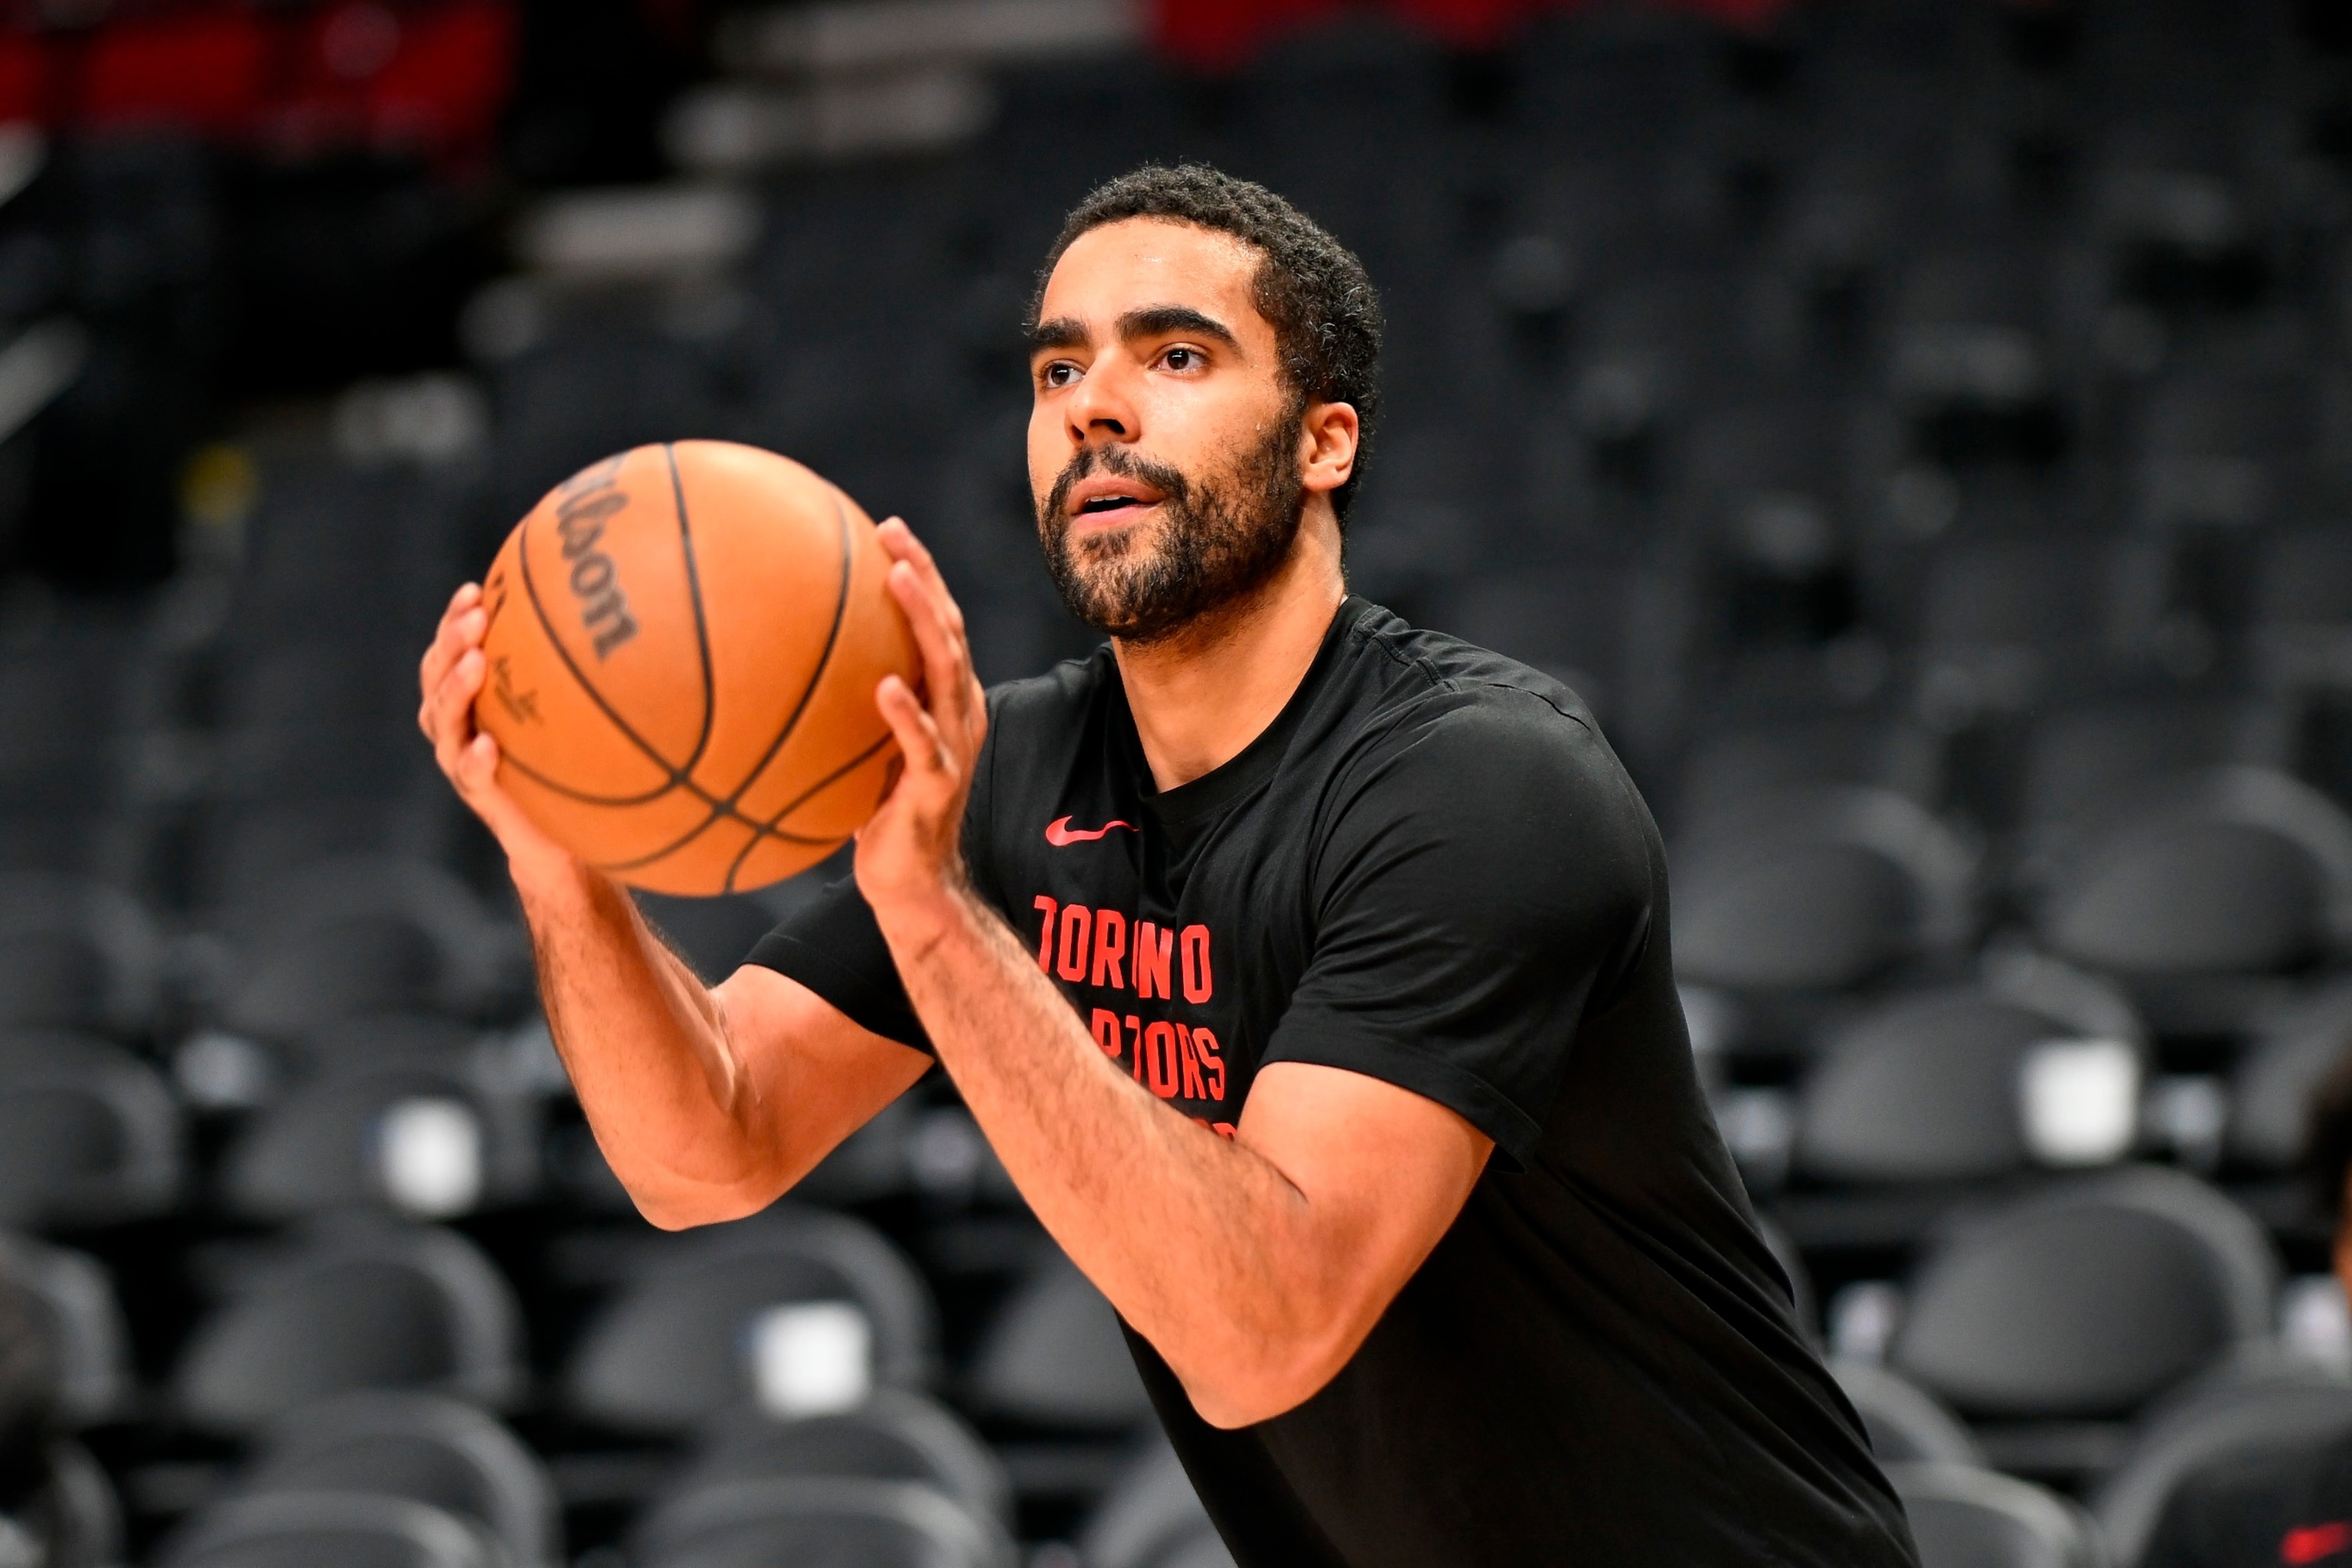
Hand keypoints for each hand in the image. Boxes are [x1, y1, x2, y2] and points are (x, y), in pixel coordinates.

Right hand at [417, 582, 577, 880]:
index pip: (451, 649)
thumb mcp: (568, 714)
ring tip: (475, 664)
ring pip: (443, 721)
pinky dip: (474, 760)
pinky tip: (487, 746)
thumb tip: (620, 617)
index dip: (453, 620)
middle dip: (452, 643)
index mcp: (472, 698)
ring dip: (456, 690)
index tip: (475, 590)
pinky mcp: (481, 796)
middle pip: (436, 676)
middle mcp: (458, 725)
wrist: (560, 838)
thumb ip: (574, 675)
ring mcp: (463, 760)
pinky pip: (471, 776)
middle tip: (475, 618)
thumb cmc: (564, 763)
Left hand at [857, 519, 987, 936]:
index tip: (886, 528)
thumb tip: (771, 668)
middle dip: (923, 576)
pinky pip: (923, 742)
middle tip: (892, 535)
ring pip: (947, 669)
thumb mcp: (857, 752)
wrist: (913, 885)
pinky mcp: (938, 784)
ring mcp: (954, 746)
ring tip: (898, 579)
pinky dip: (906, 713)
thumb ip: (839, 710)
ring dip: (923, 621)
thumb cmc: (877, 817)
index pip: (937, 622)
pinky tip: (884, 686)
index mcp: (944, 699)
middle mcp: (959, 712)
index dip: (919, 572)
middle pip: (948, 629)